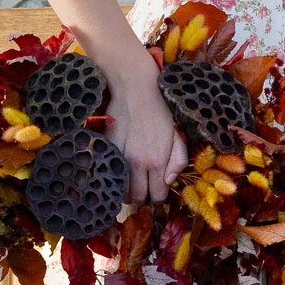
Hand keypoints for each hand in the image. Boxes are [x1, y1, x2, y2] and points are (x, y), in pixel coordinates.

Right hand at [105, 53, 187, 203]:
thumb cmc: (160, 109)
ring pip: (121, 190)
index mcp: (157, 161)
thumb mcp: (177, 135)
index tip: (158, 190)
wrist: (134, 87)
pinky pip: (109, 174)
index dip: (158, 197)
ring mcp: (119, 157)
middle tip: (144, 188)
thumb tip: (168, 182)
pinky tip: (121, 171)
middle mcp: (137, 164)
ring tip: (132, 182)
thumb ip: (177, 161)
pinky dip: (115, 177)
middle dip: (142, 197)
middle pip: (137, 198)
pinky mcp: (107, 149)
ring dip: (127, 190)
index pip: (157, 196)